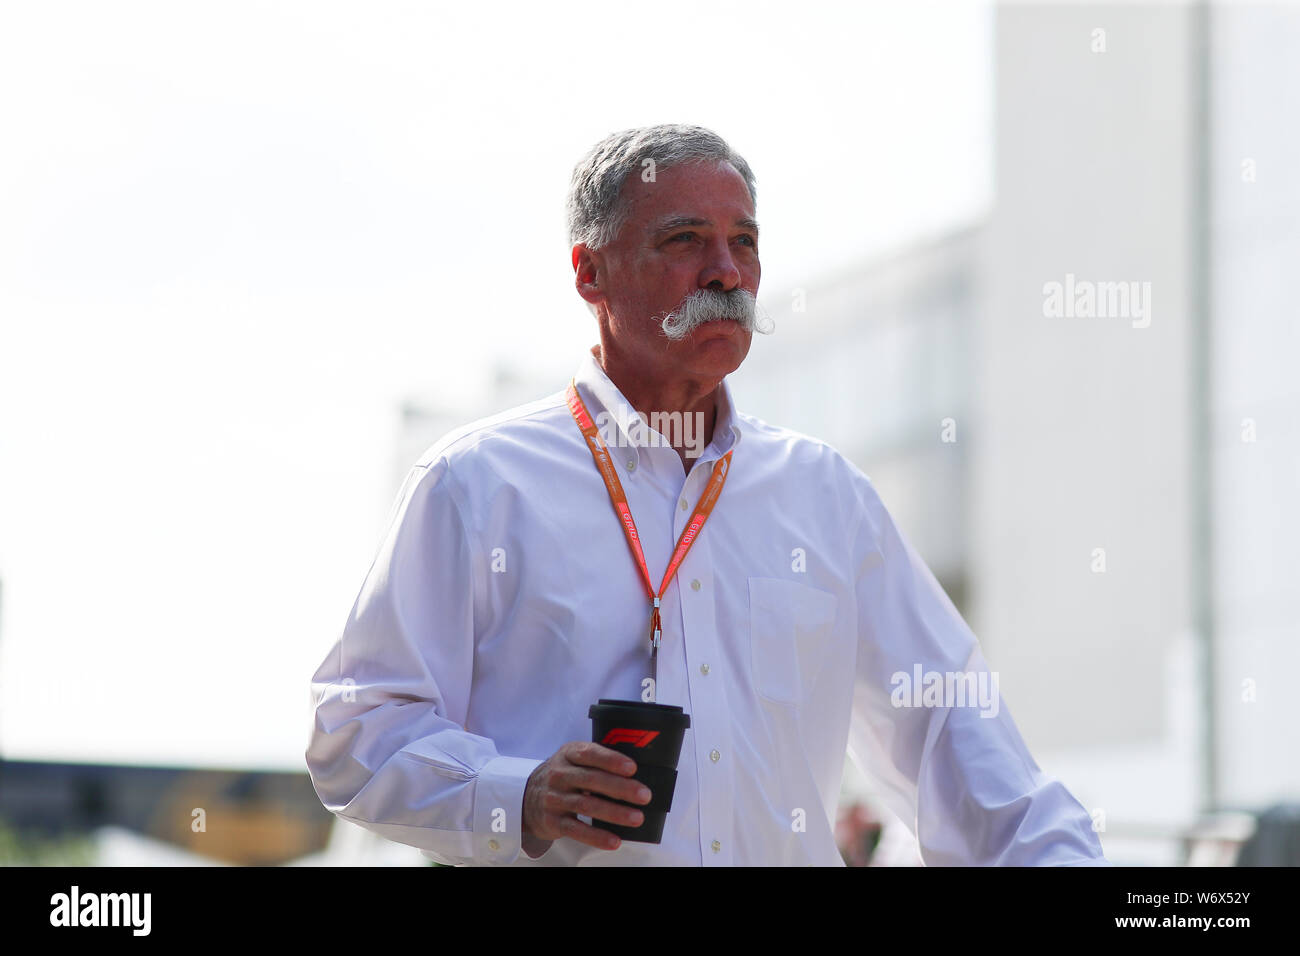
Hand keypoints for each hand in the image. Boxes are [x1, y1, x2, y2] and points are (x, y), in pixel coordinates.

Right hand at [521, 741, 652, 852]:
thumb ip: (597, 761)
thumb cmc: (563, 776)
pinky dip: (597, 837)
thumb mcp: (573, 759)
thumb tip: (634, 774)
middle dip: (620, 788)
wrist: (527, 798)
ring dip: (614, 813)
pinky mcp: (553, 821)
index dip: (611, 760)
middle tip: (644, 795)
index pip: (590, 754)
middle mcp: (559, 774)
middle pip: (592, 780)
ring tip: (636, 818)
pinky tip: (614, 840)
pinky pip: (577, 830)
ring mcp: (555, 798)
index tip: (632, 768)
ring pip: (587, 805)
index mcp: (568, 754)